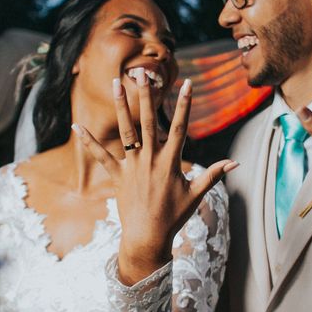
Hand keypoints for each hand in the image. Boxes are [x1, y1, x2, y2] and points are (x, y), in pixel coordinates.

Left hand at [73, 69, 237, 284]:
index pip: (180, 127)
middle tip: (143, 74)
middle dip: (147, 96)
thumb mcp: (196, 195)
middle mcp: (150, 159)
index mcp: (171, 162)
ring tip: (116, 83)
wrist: (148, 237)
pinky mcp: (117, 175)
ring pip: (126, 130)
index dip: (185, 104)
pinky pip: (100, 155)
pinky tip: (77, 126)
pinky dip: (89, 141)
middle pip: (149, 121)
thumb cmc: (174, 217)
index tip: (188, 84)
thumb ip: (213, 174)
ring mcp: (132, 166)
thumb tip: (235, 163)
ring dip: (121, 106)